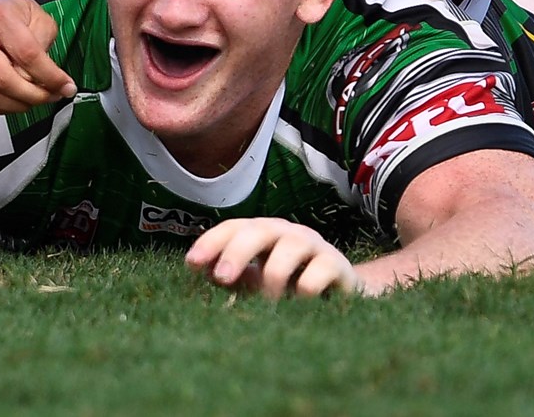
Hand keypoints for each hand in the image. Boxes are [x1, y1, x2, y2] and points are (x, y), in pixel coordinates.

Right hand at [0, 0, 75, 113]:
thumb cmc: (0, 14)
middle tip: (50, 96)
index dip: (50, 75)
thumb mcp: (33, 14)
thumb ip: (44, 41)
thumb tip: (49, 75)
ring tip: (34, 99)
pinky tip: (14, 100)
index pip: (26, 53)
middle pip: (4, 79)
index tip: (65, 86)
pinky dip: (1, 108)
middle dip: (34, 95)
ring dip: (18, 105)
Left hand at [185, 218, 362, 298]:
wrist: (341, 295)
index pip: (233, 228)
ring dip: (272, 278)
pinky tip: (301, 306)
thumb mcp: (255, 282)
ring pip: (288, 249)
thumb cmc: (290, 287)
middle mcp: (286, 233)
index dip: (211, 242)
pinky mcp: (337, 264)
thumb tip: (201, 273)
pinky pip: (317, 273)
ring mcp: (313, 245)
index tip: (192, 263)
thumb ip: (230, 276)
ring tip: (267, 304)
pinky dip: (304, 291)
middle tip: (221, 277)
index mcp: (263, 233)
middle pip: (259, 229)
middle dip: (236, 252)